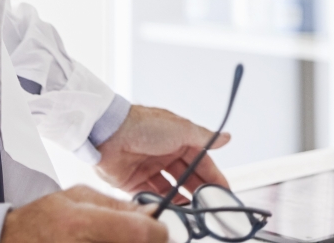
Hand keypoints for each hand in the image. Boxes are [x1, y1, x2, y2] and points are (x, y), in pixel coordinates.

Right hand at [1, 186, 166, 242]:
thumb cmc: (38, 223)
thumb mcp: (76, 197)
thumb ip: (115, 204)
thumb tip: (149, 211)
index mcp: (84, 225)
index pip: (144, 233)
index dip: (159, 230)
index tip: (157, 227)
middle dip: (147, 241)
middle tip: (140, 235)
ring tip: (112, 237)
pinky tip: (106, 242)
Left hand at [95, 104, 230, 198]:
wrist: (108, 133)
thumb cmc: (142, 124)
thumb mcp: (181, 129)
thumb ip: (204, 137)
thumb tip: (225, 137)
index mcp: (177, 140)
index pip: (201, 161)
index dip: (212, 176)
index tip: (222, 191)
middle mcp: (163, 154)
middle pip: (186, 177)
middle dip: (197, 190)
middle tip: (207, 204)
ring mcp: (148, 168)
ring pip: (169, 189)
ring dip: (179, 199)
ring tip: (189, 209)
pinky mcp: (133, 182)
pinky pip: (150, 196)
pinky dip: (158, 203)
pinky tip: (167, 207)